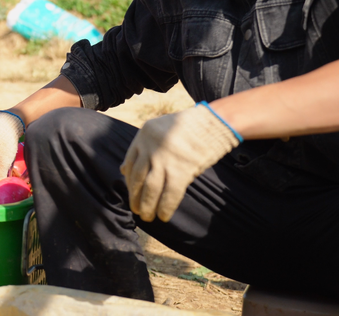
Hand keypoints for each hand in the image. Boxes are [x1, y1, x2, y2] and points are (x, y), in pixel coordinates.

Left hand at [120, 103, 240, 222]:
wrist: (215, 122)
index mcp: (144, 134)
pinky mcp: (182, 169)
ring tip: (147, 217)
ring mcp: (165, 159)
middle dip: (136, 197)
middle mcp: (151, 147)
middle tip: (136, 210)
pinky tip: (163, 216)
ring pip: (151, 188)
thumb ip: (143, 147)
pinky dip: (166, 207)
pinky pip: (171, 193)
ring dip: (148, 206)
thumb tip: (123, 170)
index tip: (131, 192)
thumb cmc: (188, 127)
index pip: (130, 163)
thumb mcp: (159, 128)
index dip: (129, 181)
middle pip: (138, 178)